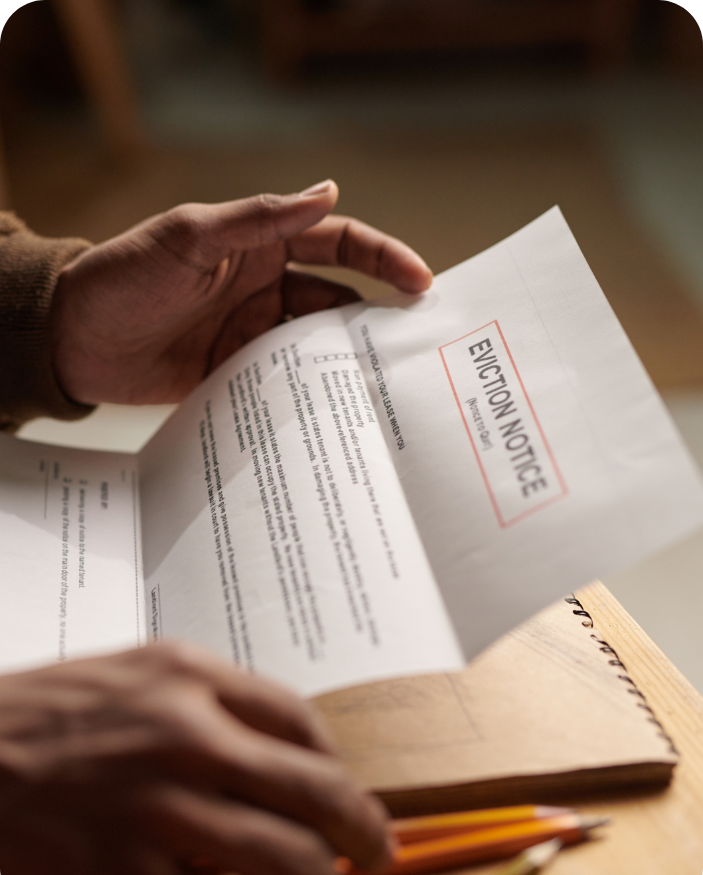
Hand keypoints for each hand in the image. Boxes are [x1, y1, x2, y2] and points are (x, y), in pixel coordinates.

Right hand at [0, 642, 391, 874]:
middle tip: (375, 851)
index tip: (348, 787)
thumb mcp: (133, 678)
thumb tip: (276, 753)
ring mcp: (158, 810)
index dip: (338, 763)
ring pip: (285, 860)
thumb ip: (207, 704)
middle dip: (361, 829)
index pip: (298, 719)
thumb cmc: (44, 718)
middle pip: (314, 787)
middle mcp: (185, 736)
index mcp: (187, 677)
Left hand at [51, 180, 431, 405]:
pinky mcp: (237, 375)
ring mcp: (252, 335)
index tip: (419, 280)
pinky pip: (284, 382)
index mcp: (259, 248)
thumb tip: (329, 191)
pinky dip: (310, 392)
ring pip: (316, 344)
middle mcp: (264, 290)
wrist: (71, 340)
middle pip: (338, 297)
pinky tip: (333, 406)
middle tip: (418, 340)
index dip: (382, 257)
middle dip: (379, 314)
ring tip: (384, 379)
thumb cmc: (122, 276)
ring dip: (347, 357)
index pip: (336, 244)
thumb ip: (259, 219)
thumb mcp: (190, 238)